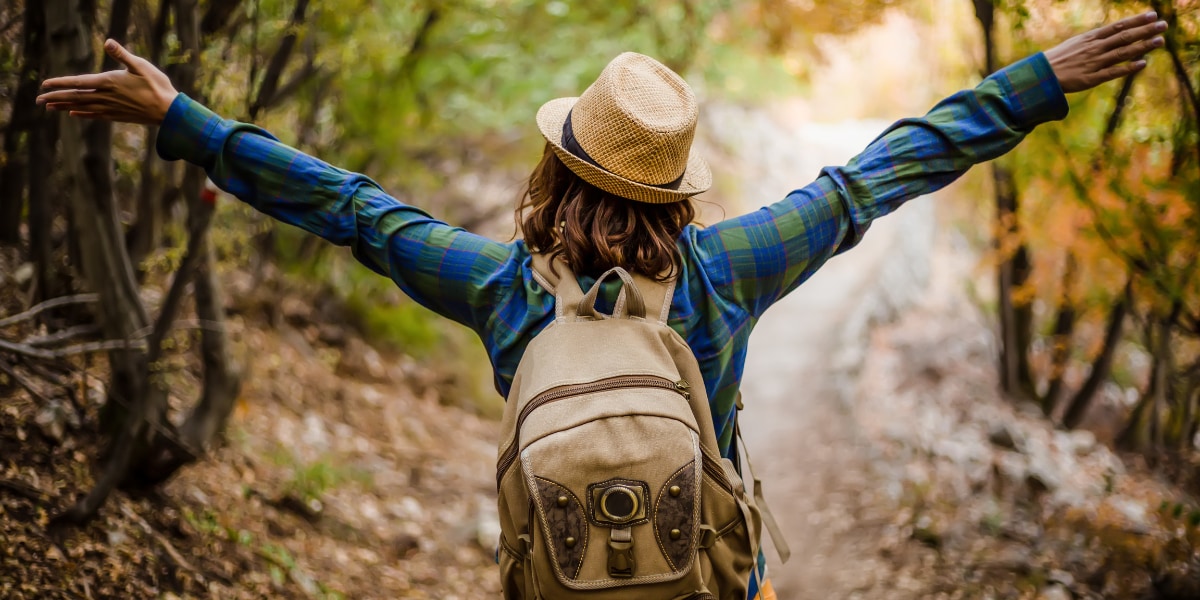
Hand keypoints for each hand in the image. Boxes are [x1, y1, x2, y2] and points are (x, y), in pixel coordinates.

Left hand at [37, 39, 176, 124]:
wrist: (168, 111)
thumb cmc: (157, 86)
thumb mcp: (140, 66)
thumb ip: (122, 54)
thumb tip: (107, 42)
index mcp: (109, 82)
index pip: (78, 83)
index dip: (60, 83)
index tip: (45, 84)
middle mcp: (106, 97)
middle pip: (75, 97)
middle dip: (55, 97)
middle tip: (39, 100)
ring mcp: (111, 108)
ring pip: (82, 107)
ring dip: (64, 106)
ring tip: (50, 107)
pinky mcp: (117, 116)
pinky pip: (94, 115)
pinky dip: (82, 114)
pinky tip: (74, 114)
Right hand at [1045, 11, 1166, 93]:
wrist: (1040, 76)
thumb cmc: (1058, 60)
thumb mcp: (1075, 43)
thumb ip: (1095, 40)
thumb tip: (1112, 35)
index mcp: (1090, 38)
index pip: (1117, 26)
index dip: (1136, 20)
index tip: (1152, 15)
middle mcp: (1094, 49)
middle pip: (1124, 37)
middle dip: (1145, 30)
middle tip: (1163, 25)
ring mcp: (1093, 63)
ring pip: (1122, 53)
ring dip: (1142, 46)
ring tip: (1159, 41)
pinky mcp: (1090, 79)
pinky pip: (1112, 72)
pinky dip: (1128, 68)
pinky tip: (1142, 63)